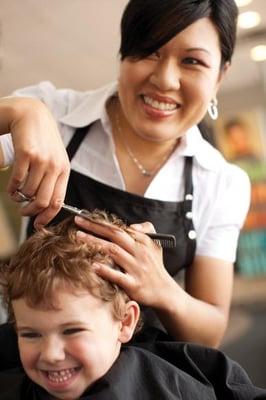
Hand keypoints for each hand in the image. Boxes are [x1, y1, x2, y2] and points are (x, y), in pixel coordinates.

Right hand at [4, 97, 69, 226]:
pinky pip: (17, 180)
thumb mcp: (54, 159)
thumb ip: (52, 180)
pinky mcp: (27, 153)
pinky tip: (10, 188)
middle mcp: (55, 166)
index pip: (58, 201)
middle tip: (23, 213)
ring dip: (19, 199)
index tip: (38, 225)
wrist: (32, 114)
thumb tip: (45, 207)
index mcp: (64, 170)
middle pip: (43, 201)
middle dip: (31, 212)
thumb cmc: (42, 140)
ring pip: (29, 192)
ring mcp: (42, 160)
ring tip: (15, 195)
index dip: (47, 217)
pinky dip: (11, 189)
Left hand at [75, 217, 172, 306]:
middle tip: (78, 221)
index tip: (87, 216)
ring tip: (79, 237)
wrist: (164, 291)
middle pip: (115, 235)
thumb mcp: (156, 244)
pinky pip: (118, 276)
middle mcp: (140, 252)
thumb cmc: (155, 266)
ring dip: (95, 243)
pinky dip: (105, 270)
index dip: (102, 221)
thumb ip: (146, 229)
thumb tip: (131, 225)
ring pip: (113, 251)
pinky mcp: (134, 284)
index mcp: (143, 241)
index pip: (120, 228)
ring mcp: (137, 268)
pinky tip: (93, 266)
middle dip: (95, 227)